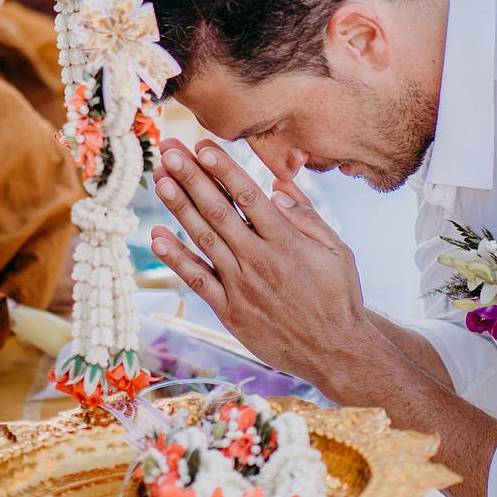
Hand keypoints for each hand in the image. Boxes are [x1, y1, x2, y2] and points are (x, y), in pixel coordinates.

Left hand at [147, 138, 371, 385]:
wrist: (336, 352)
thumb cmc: (339, 296)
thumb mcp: (337, 250)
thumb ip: (307, 217)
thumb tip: (277, 187)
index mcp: (287, 241)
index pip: (249, 196)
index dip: (223, 168)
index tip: (203, 145)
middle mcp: (260, 260)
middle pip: (218, 211)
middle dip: (192, 177)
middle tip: (170, 150)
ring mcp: (242, 287)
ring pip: (203, 239)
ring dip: (179, 207)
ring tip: (160, 178)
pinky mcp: (230, 311)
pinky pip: (198, 280)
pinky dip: (176, 258)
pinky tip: (158, 236)